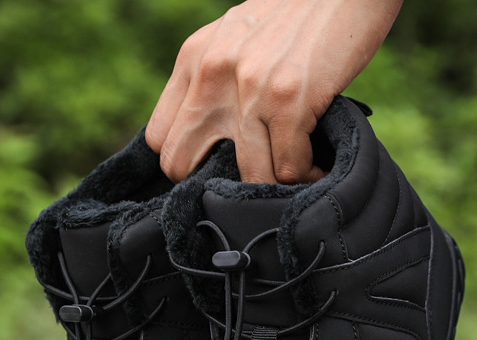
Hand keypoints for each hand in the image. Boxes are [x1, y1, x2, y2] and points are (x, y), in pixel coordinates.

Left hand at [146, 0, 402, 183]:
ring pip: (247, 175)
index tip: (216, 166)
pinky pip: (288, 169)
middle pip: (180, 165)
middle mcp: (212, 73)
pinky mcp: (289, 100)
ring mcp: (249, 88)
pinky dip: (307, 175)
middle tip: (249, 177)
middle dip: (215, 184)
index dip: (186, 162)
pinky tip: (317, 164)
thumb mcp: (238, 38)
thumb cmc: (299, 17)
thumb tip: (209, 139)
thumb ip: (216, 80)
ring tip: (293, 169)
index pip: (158, 138)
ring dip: (273, 182)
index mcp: (194, 58)